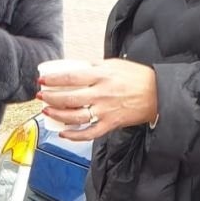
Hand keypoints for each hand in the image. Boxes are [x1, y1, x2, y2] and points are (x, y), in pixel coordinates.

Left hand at [39, 57, 157, 139]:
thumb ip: (93, 67)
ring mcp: (105, 111)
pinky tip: (63, 133)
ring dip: (57, 115)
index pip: (71, 77)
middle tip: (41, 96)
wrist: (158, 94)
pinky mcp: (111, 124)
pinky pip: (89, 133)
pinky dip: (74, 135)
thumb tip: (73, 68)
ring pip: (75, 116)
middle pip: (69, 98)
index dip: (53, 79)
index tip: (42, 80)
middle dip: (50, 98)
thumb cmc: (137, 77)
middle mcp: (102, 93)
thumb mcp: (114, 64)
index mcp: (102, 75)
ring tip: (47, 111)